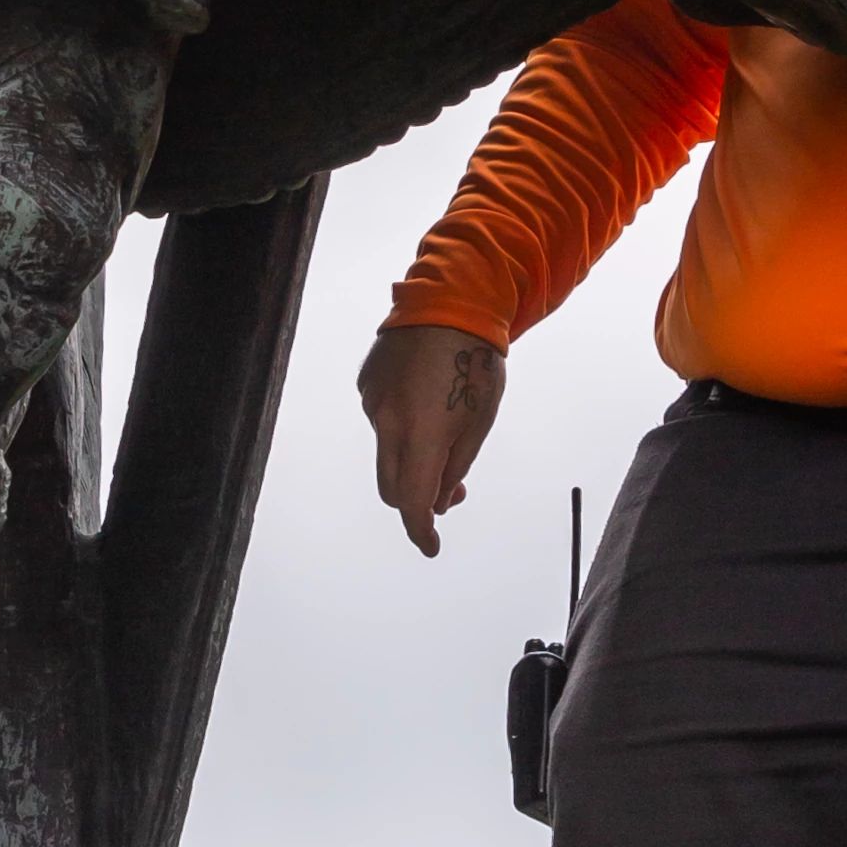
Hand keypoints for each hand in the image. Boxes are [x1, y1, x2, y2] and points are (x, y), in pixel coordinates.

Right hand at [358, 321, 506, 554]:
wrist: (450, 300)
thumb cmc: (475, 362)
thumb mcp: (479, 420)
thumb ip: (455, 465)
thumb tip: (436, 499)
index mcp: (420, 434)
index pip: (412, 501)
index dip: (421, 530)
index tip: (431, 545)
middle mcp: (387, 422)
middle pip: (390, 486)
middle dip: (415, 500)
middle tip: (450, 490)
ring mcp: (372, 401)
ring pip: (386, 451)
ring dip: (410, 457)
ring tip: (445, 427)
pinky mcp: (366, 383)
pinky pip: (381, 418)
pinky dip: (402, 425)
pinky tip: (427, 397)